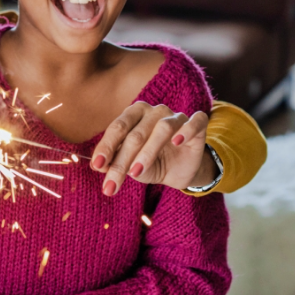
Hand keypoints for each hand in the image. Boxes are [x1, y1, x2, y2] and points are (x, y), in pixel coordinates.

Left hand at [90, 102, 213, 195]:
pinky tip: (177, 142)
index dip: (106, 147)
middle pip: (136, 133)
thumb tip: (98, 165)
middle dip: (122, 161)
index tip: (98, 166)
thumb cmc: (150, 163)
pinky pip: (195, 122)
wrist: (179, 171)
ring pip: (162, 129)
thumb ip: (114, 162)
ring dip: (147, 152)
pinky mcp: (197, 125)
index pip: (118, 128)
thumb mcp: (130, 165)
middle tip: (113, 183)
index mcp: (133, 114)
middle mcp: (154, 111)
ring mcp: (176, 116)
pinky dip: (186, 130)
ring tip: (136, 173)